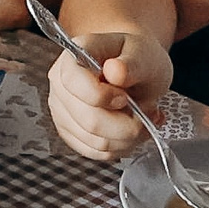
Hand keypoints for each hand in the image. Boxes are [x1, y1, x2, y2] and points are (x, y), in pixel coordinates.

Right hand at [46, 30, 171, 161]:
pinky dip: (121, 146)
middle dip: (127, 123)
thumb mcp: (144, 55)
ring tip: (143, 119)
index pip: (73, 82)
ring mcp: (62, 109)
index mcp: (73, 56)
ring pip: (95, 141)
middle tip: (148, 110)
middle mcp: (60, 83)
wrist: (134, 69)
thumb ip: (132, 64)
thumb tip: (115, 70)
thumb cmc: (136, 59)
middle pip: (88, 120)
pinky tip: (131, 129)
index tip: (125, 97)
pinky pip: (96, 152)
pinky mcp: (70, 132)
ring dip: (127, 137)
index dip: (102, 97)